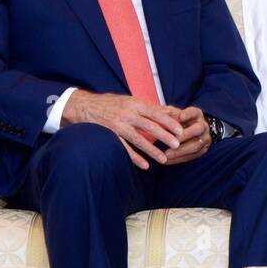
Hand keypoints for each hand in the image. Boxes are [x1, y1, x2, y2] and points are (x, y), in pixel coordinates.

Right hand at [61, 90, 183, 168]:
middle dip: (165, 136)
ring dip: (152, 150)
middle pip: (150, 126)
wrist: (85, 106)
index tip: (181, 130)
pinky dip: (134, 157)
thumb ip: (150, 108)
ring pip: (138, 139)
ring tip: (164, 159)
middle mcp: (127, 114)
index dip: (169, 122)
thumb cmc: (112, 104)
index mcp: (135, 104)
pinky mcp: (109, 135)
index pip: (156, 114)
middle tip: (177, 145)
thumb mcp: (131, 101)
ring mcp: (118, 125)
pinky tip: (145, 165)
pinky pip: (124, 148)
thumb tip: (171, 111)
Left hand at [163, 106, 212, 165]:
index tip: (180, 117)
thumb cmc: (179, 121)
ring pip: (195, 146)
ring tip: (166, 154)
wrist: (191, 131)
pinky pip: (192, 156)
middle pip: (197, 130)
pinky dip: (178, 159)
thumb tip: (159, 114)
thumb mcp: (175, 114)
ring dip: (180, 151)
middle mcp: (203, 126)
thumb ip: (168, 114)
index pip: (194, 112)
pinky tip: (167, 161)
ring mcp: (205, 139)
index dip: (188, 114)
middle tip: (171, 141)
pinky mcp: (202, 151)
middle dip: (184, 136)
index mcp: (197, 114)